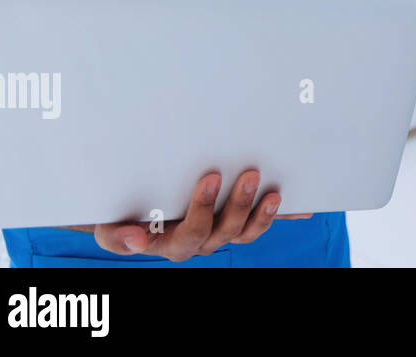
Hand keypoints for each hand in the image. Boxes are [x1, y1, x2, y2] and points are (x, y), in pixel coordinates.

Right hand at [84, 170, 309, 261]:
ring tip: (274, 192)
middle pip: (224, 231)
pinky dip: (284, 215)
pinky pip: (263, 222)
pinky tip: (304, 208)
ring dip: (264, 213)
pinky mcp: (238, 221)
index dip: (202, 209)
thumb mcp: (110, 224)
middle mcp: (200, 241)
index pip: (190, 232)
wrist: (130, 213)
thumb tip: (136, 239)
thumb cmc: (121, 215)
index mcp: (172, 242)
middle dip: (238, 203)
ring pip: (246, 231)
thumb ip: (118, 235)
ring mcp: (221, 232)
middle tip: (248, 174)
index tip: (210, 178)